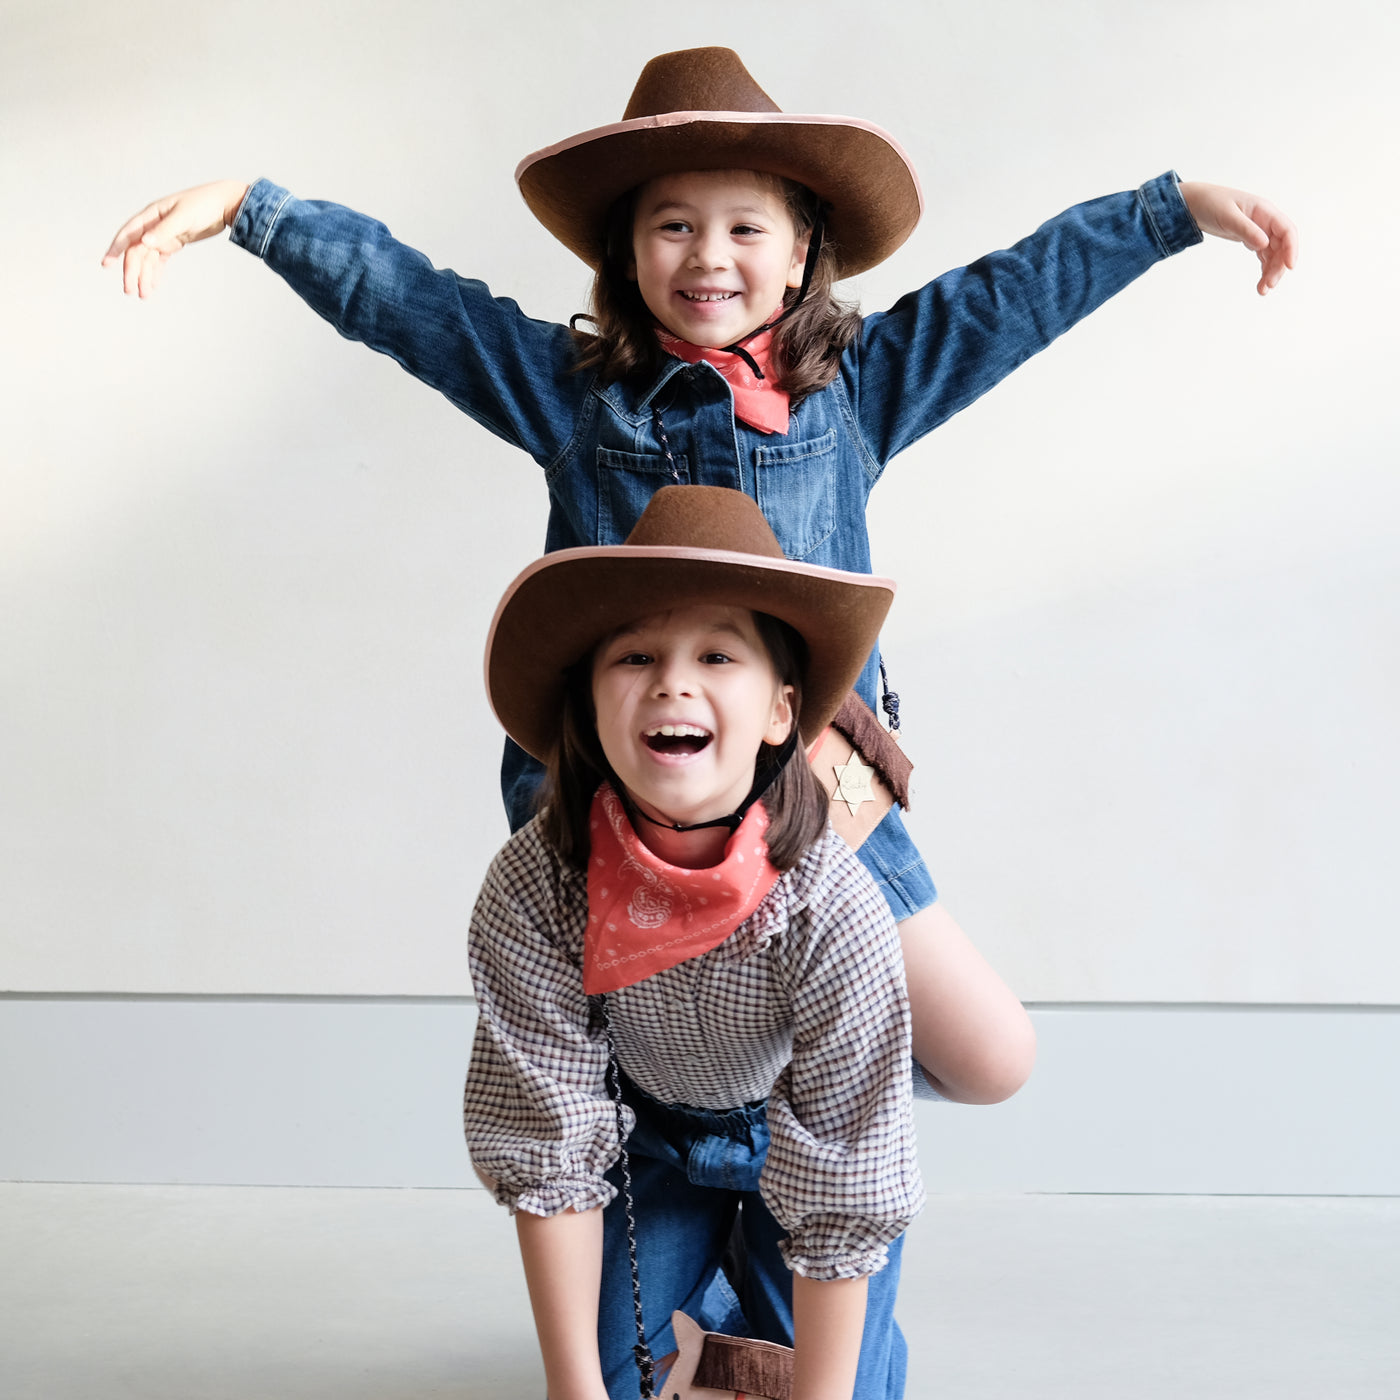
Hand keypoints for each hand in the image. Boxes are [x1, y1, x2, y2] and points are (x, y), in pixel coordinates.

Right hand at [101, 180, 250, 297]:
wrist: (223, 204)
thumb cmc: (203, 205)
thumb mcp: (184, 217)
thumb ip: (164, 230)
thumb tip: (145, 242)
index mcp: (151, 215)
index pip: (128, 234)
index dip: (116, 249)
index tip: (106, 264)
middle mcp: (153, 225)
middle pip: (137, 251)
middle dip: (131, 271)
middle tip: (129, 291)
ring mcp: (163, 235)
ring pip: (148, 258)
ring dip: (144, 276)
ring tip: (143, 295)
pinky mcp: (174, 242)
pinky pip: (160, 260)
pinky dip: (155, 272)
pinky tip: (152, 286)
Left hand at [1179, 182, 1297, 295]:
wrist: (1195, 203)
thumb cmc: (1211, 203)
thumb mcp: (1228, 216)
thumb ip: (1246, 230)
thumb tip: (1264, 245)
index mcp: (1264, 211)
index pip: (1286, 230)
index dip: (1291, 248)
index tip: (1289, 266)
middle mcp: (1266, 221)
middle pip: (1282, 246)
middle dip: (1278, 266)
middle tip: (1268, 286)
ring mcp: (1259, 230)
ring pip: (1274, 253)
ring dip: (1271, 271)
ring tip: (1262, 290)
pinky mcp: (1251, 238)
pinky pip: (1264, 255)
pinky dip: (1264, 268)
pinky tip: (1261, 283)